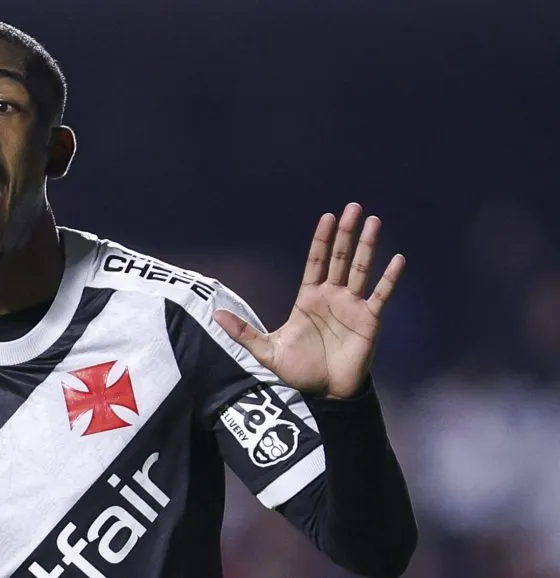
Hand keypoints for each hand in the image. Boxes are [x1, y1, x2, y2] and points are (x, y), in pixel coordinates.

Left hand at [213, 203, 404, 398]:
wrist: (325, 393)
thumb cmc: (299, 370)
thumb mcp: (266, 350)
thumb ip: (243, 331)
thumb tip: (215, 315)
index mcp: (309, 298)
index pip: (316, 261)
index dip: (322, 239)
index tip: (327, 216)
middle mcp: (332, 297)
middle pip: (340, 258)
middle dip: (346, 233)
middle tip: (353, 207)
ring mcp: (352, 307)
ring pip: (361, 270)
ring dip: (368, 246)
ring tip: (373, 221)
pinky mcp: (369, 321)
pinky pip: (381, 295)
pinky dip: (389, 278)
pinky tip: (398, 259)